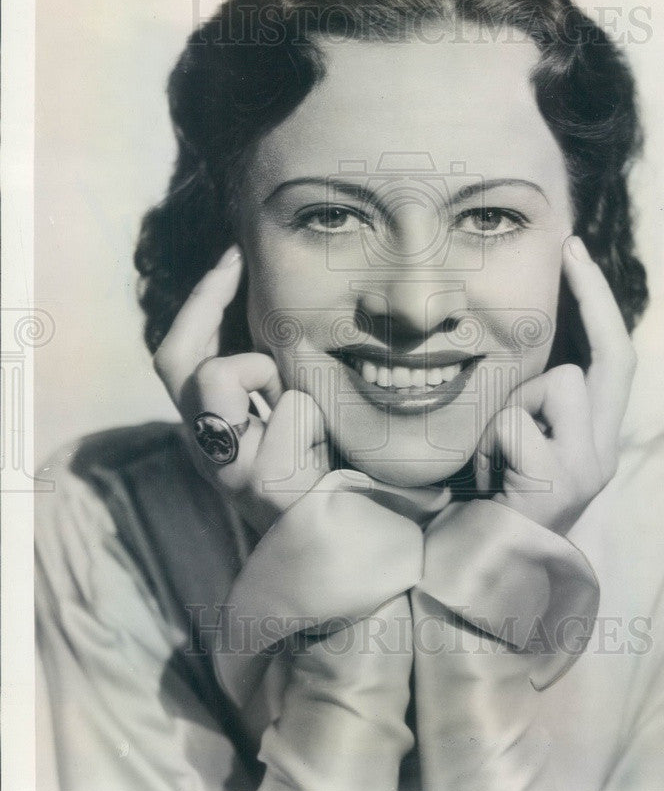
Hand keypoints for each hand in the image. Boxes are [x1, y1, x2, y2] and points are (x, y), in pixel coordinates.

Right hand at [152, 245, 328, 533]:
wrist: (359, 534)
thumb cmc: (332, 468)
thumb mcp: (297, 407)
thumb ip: (273, 372)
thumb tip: (276, 311)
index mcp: (214, 428)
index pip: (181, 354)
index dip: (201, 301)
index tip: (233, 255)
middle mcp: (209, 449)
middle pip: (176, 359)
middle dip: (206, 302)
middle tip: (236, 264)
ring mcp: (231, 471)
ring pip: (217, 377)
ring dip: (264, 368)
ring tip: (301, 397)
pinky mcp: (265, 484)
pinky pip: (287, 413)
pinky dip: (310, 414)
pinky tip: (324, 442)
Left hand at [476, 234, 636, 534]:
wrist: (484, 568)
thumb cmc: (493, 498)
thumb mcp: (520, 442)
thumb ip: (535, 402)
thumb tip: (525, 338)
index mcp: (595, 436)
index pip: (614, 358)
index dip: (601, 304)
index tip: (576, 253)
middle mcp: (604, 450)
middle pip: (615, 355)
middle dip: (593, 294)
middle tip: (569, 248)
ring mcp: (587, 467)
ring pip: (556, 382)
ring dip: (512, 405)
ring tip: (492, 451)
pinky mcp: (559, 483)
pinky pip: (515, 424)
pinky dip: (488, 443)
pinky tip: (484, 477)